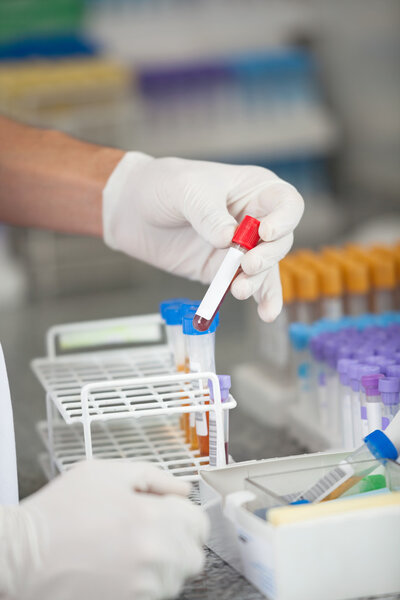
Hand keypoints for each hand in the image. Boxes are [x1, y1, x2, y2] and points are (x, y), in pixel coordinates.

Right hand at [1, 461, 207, 599]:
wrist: (24, 554)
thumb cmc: (60, 510)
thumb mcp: (107, 473)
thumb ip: (153, 476)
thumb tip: (181, 489)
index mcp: (152, 518)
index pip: (200, 523)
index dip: (188, 514)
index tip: (175, 513)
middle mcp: (153, 556)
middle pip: (194, 554)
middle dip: (180, 540)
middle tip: (156, 529)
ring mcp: (141, 588)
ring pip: (177, 579)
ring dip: (166, 563)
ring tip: (134, 547)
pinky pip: (155, 596)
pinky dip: (148, 583)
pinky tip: (124, 566)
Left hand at [103, 154, 303, 321]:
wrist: (131, 209)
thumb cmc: (162, 184)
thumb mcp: (186, 190)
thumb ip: (208, 214)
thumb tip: (228, 240)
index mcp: (253, 189)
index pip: (286, 204)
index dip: (284, 219)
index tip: (265, 232)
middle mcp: (254, 219)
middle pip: (280, 240)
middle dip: (267, 255)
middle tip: (247, 265)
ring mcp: (240, 247)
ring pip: (265, 267)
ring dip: (259, 282)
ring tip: (240, 290)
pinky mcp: (223, 270)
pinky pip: (247, 285)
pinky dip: (259, 299)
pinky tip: (266, 314)